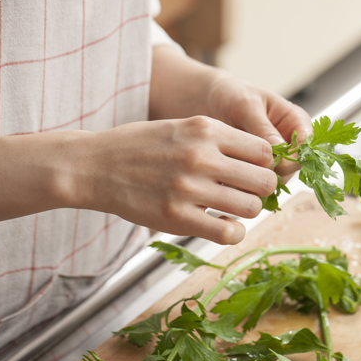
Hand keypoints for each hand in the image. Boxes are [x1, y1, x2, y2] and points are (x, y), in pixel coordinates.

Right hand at [76, 117, 276, 244]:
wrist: (95, 165)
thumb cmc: (141, 146)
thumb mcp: (182, 127)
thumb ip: (220, 139)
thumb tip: (263, 159)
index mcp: (206, 129)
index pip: (265, 150)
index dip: (265, 164)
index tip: (255, 172)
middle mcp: (202, 156)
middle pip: (265, 180)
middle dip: (262, 189)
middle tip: (247, 192)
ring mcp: (189, 188)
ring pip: (252, 207)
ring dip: (247, 211)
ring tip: (231, 208)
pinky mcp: (177, 217)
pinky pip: (229, 233)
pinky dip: (233, 232)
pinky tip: (221, 225)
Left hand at [205, 74, 312, 180]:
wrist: (211, 101)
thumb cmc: (233, 95)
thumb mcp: (246, 106)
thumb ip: (262, 127)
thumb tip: (279, 148)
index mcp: (296, 120)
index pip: (306, 144)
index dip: (292, 156)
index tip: (270, 160)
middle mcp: (292, 140)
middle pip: (295, 166)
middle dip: (274, 170)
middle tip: (248, 169)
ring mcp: (279, 156)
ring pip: (280, 177)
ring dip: (261, 179)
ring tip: (237, 173)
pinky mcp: (263, 167)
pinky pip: (264, 182)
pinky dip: (251, 183)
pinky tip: (234, 178)